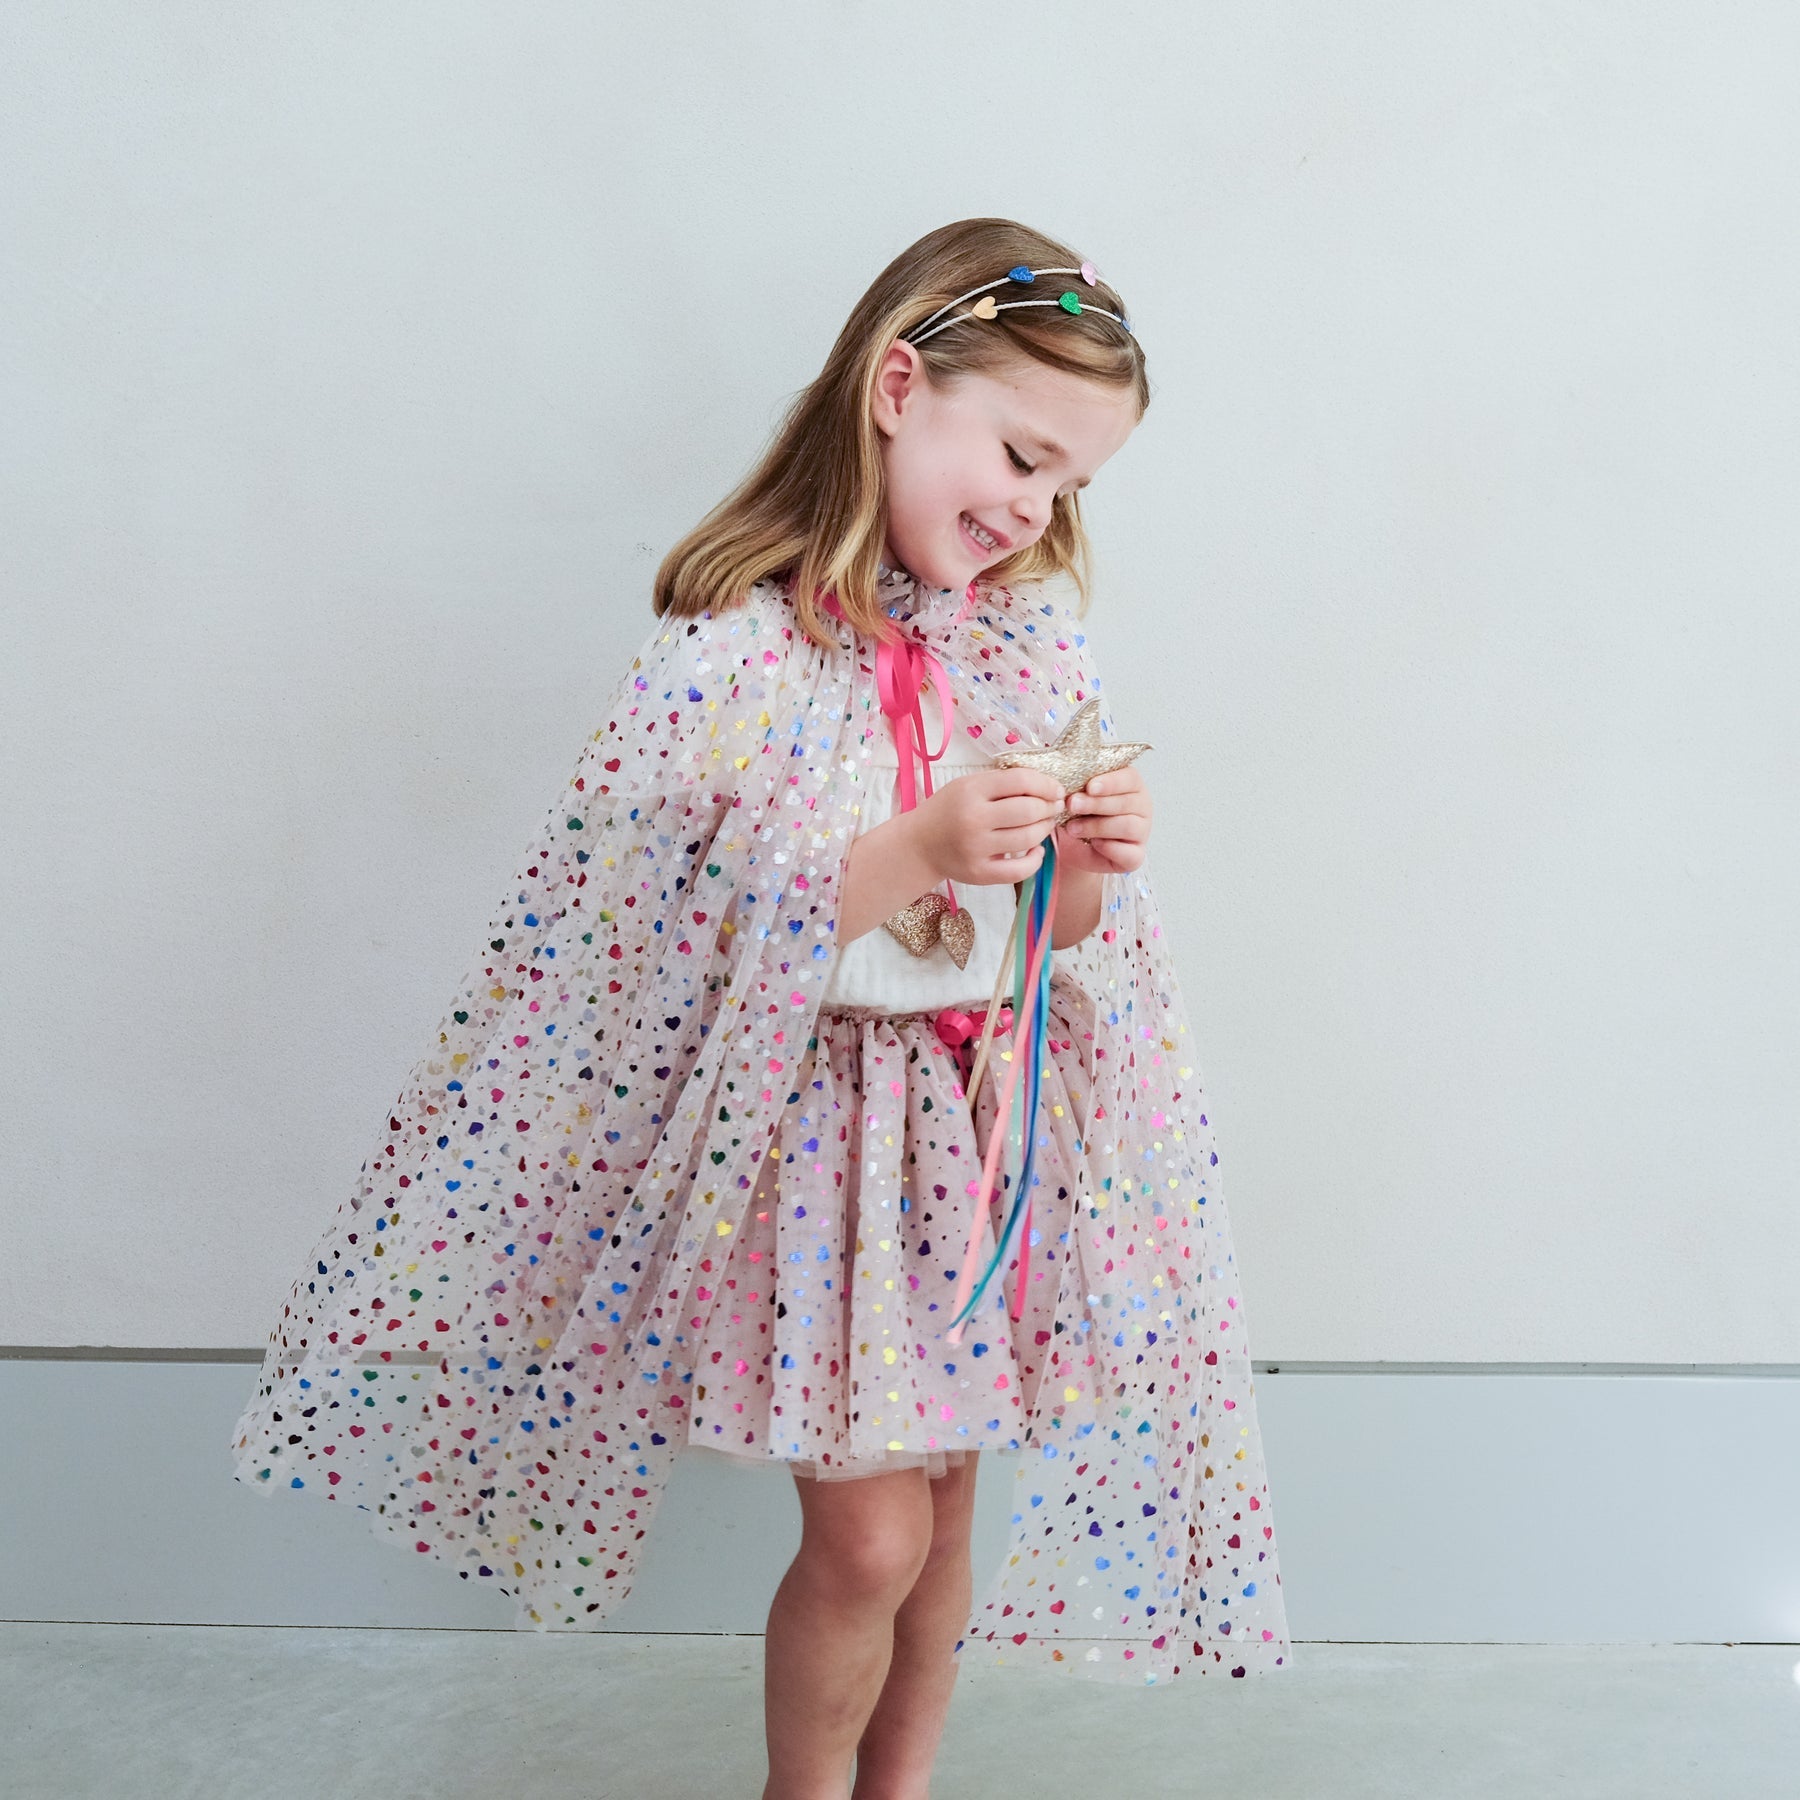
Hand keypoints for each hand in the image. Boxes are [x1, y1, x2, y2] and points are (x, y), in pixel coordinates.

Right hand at [912, 767, 1066, 886]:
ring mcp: (976, 849)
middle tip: (1054, 807)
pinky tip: (1037, 849)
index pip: (1021, 781)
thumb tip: (1046, 785)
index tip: (1056, 789)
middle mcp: (974, 819)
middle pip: (1029, 810)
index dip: (1046, 784)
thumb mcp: (967, 785)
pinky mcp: (980, 873)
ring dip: (1045, 829)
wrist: (919, 844)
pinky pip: (1020, 870)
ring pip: (1028, 838)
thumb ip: (1001, 783)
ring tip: (1045, 824)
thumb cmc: (948, 810)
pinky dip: (1036, 859)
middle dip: (1049, 807)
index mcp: (971, 791)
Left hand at [1054, 766, 1151, 875]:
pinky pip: (1128, 853)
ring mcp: (1141, 832)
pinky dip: (1109, 848)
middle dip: (1096, 804)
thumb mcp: (1077, 796)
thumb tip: (1068, 783)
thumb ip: (1079, 787)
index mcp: (1131, 785)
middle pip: (1126, 802)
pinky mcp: (1136, 856)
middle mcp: (1141, 807)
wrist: (1074, 846)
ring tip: (1073, 828)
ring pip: (1126, 826)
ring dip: (1096, 826)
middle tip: (1072, 805)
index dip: (1110, 782)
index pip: (1129, 778)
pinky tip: (1094, 844)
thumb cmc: (1079, 814)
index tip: (1090, 787)